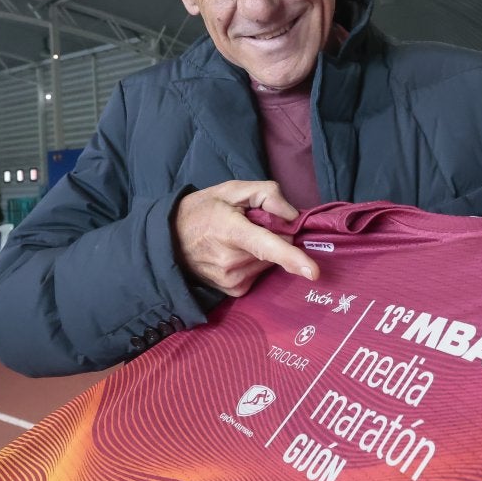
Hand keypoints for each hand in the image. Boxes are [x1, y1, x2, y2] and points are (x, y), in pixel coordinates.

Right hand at [174, 180, 318, 296]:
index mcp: (231, 231)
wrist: (169, 239)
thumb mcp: (232, 189)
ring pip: (269, 262)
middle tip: (249, 225)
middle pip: (275, 248)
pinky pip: (259, 274)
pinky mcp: (233, 290)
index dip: (291, 257)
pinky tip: (235, 254)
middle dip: (274, 235)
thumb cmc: (203, 210)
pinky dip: (254, 263)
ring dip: (262, 251)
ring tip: (237, 239)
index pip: (266, 245)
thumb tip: (292, 215)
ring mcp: (231, 279)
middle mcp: (231, 260)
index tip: (312, 272)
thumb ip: (267, 194)